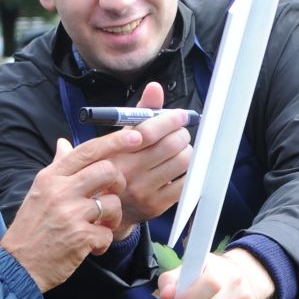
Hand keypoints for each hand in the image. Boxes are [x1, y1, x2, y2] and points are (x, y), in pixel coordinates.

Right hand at [0, 129, 144, 291]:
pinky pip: (108, 233)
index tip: (136, 136)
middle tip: (111, 196)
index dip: (115, 141)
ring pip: (112, 203)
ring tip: (100, 227)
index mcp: (51, 177)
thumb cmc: (30, 229)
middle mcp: (60, 191)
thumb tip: (64, 143)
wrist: (18, 266)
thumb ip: (57, 168)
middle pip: (107, 171)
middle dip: (118, 183)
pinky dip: (103, 243)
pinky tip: (90, 247)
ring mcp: (71, 214)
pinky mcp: (80, 237)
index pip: (87, 150)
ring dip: (113, 218)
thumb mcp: (38, 192)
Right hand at [105, 82, 193, 238]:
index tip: (180, 116)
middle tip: (179, 134)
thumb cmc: (118, 168)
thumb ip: (139, 114)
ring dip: (186, 151)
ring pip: (182, 161)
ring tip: (178, 151)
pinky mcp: (156, 205)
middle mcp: (127, 171)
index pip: (149, 131)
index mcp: (116, 151)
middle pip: (171, 144)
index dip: (170, 119)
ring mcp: (142, 190)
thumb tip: (154, 88)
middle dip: (181, 134)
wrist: (110, 210)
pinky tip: (178, 169)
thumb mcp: (120, 139)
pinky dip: (188, 171)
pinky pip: (186, 182)